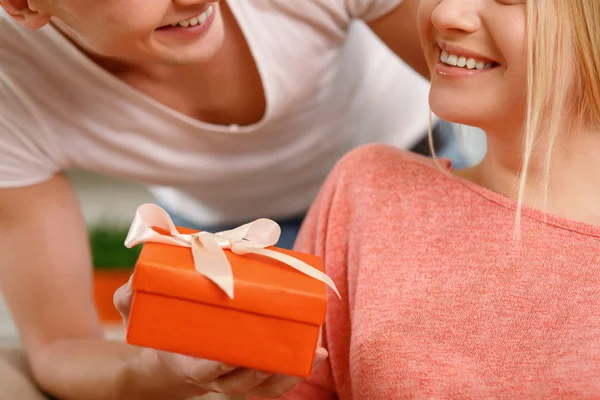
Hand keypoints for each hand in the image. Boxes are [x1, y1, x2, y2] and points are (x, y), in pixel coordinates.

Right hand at [114, 275, 327, 397]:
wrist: (161, 370)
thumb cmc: (155, 336)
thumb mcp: (134, 315)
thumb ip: (129, 296)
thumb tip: (136, 276)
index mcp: (184, 365)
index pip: (206, 368)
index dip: (223, 361)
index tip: (240, 348)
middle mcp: (212, 381)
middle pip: (244, 378)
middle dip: (270, 363)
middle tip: (295, 338)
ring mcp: (230, 384)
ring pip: (263, 385)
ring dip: (290, 369)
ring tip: (316, 347)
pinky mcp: (244, 382)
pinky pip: (270, 386)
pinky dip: (292, 374)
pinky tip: (316, 356)